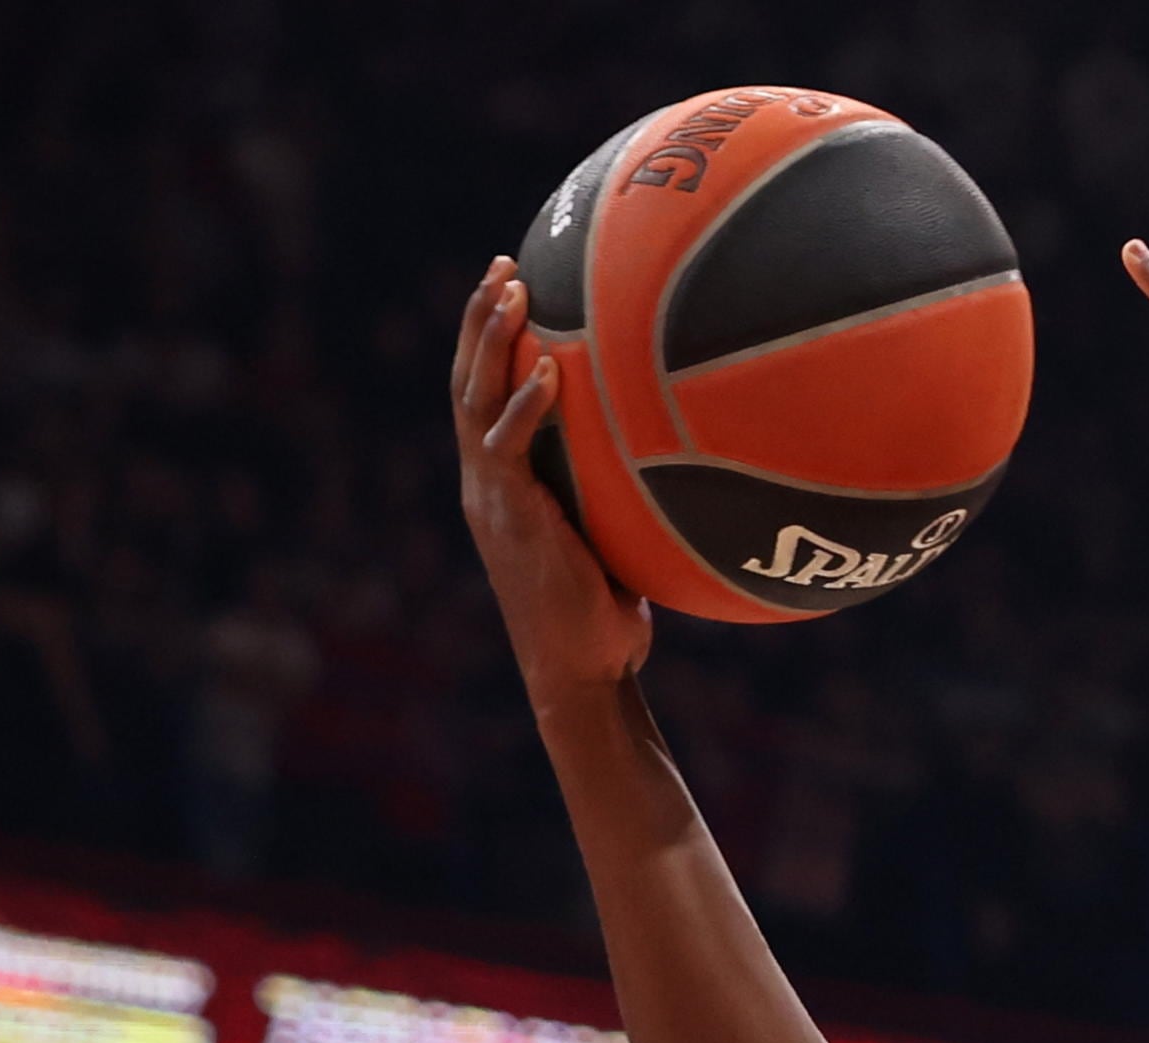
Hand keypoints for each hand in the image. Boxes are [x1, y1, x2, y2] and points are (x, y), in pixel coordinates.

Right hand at [449, 258, 651, 708]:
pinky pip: (509, 447)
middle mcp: (484, 481)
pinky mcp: (509, 517)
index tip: (510, 285)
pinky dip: (527, 406)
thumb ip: (619, 491)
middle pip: (468, 380)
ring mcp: (490, 496)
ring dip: (491, 341)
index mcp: (499, 483)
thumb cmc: (607, 616)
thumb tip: (680, 451)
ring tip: (512, 288)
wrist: (582, 673)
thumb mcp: (611, 538)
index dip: (489, 341)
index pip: (484, 396)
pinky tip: (551, 368)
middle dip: (481, 318)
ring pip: (475, 400)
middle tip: (503, 263)